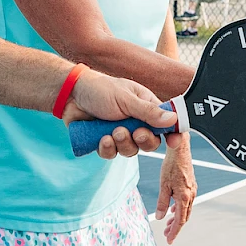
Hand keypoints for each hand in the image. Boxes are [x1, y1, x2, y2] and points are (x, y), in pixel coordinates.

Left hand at [63, 71, 178, 159]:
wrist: (71, 96)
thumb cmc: (101, 90)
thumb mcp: (126, 98)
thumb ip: (148, 111)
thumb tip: (173, 120)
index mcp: (147, 108)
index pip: (167, 124)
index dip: (173, 134)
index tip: (174, 143)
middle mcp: (136, 122)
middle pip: (151, 143)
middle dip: (144, 141)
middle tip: (136, 133)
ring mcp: (121, 134)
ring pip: (132, 151)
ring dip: (124, 144)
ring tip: (113, 132)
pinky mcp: (105, 143)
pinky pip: (112, 154)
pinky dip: (108, 149)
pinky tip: (102, 138)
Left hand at [155, 142, 196, 243]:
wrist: (180, 150)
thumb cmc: (171, 166)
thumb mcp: (163, 186)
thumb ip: (162, 203)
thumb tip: (160, 217)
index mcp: (184, 198)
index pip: (180, 221)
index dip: (174, 232)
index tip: (169, 240)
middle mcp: (191, 195)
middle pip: (184, 217)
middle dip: (175, 227)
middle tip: (166, 234)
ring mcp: (192, 190)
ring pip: (186, 210)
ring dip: (177, 218)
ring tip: (168, 224)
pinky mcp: (191, 185)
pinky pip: (187, 202)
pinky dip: (180, 209)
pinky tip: (173, 209)